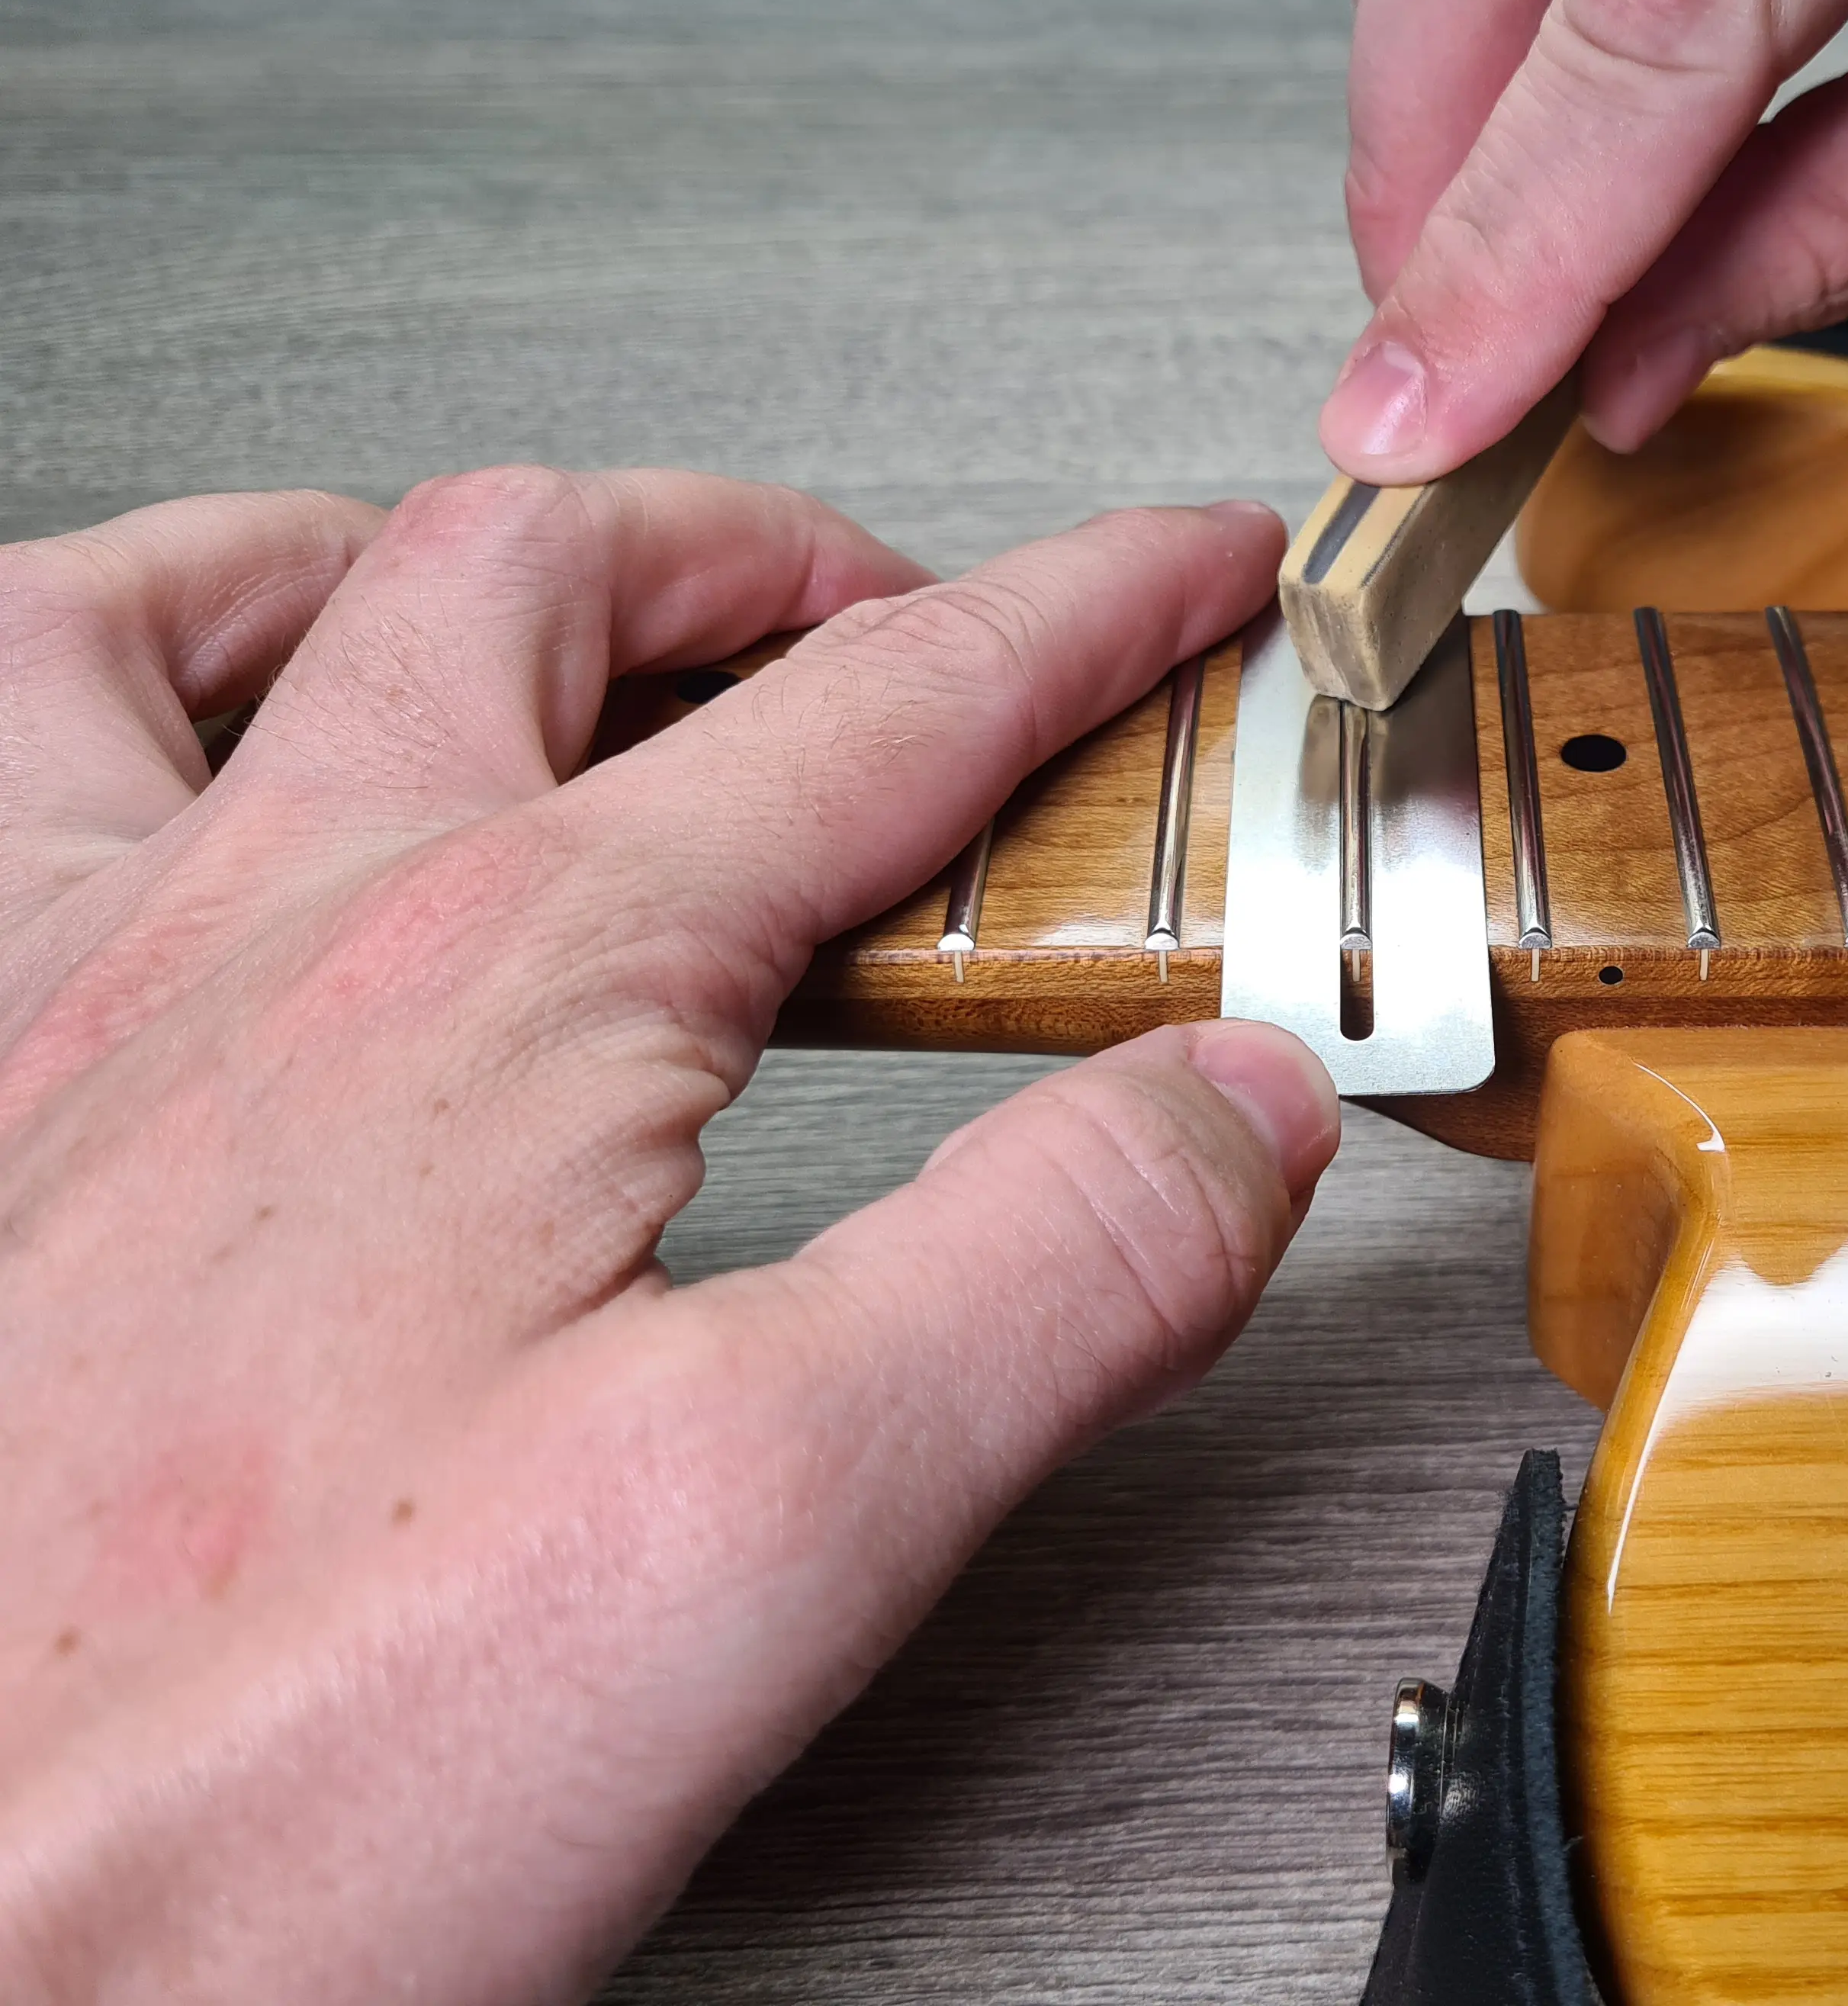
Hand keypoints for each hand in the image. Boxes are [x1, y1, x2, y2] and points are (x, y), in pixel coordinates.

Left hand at [0, 472, 1338, 2000]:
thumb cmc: (236, 1780)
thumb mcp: (773, 1533)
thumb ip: (1055, 1270)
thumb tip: (1235, 1098)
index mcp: (514, 987)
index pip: (887, 711)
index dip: (1085, 620)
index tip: (1184, 589)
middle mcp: (272, 927)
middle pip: (578, 584)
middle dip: (794, 564)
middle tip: (918, 628)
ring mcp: (67, 986)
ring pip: (252, 596)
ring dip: (460, 564)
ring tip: (580, 609)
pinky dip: (140, 645)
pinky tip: (206, 708)